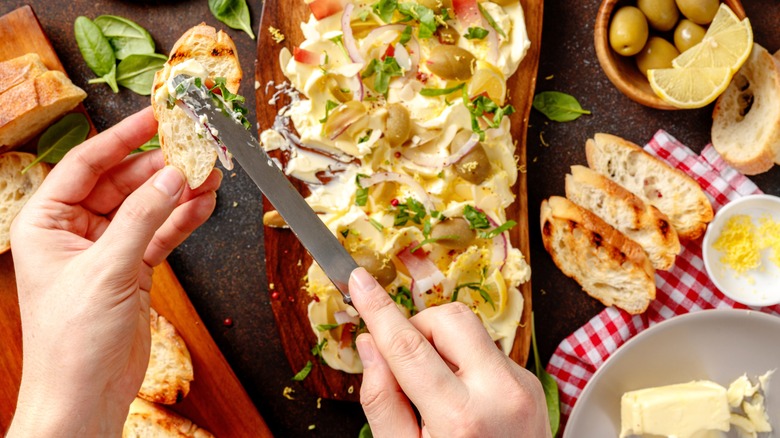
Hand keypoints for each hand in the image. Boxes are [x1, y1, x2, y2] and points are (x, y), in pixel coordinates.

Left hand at [7, 107, 220, 436]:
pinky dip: (183, 220)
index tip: (156, 117)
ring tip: (211, 175)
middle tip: (197, 149)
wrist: (86, 396)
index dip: (123, 138)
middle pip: (123, 182)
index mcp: (47, 221)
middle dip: (161, 167)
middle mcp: (75, 231)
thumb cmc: (72, 341)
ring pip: (147, 207)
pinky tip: (204, 205)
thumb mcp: (107, 269)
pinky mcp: (133, 270)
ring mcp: (107, 250)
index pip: (87, 164)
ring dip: (178, 192)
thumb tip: (174, 175)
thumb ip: (144, 217)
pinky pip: (161, 234)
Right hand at [349, 268, 550, 437]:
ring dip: (443, 345)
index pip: (406, 345)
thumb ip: (381, 400)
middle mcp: (499, 393)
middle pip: (450, 318)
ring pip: (471, 329)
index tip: (359, 280)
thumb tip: (369, 345)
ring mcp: (522, 386)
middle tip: (406, 362)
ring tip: (436, 389)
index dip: (377, 309)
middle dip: (419, 328)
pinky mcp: (532, 383)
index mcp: (460, 417)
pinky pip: (488, 350)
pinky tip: (463, 398)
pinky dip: (465, 362)